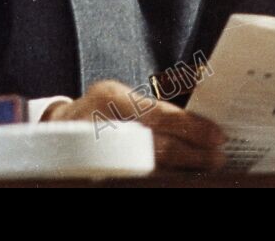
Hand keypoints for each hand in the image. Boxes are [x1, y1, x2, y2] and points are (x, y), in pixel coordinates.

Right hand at [41, 80, 226, 170]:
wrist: (56, 132)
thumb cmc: (100, 112)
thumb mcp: (120, 99)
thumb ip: (152, 109)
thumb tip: (200, 123)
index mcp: (108, 97)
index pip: (157, 113)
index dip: (190, 126)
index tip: (217, 136)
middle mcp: (98, 123)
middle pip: (154, 144)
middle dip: (191, 154)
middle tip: (218, 157)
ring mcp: (94, 152)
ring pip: (146, 167)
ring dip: (180, 171)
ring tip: (205, 169)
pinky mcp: (94, 173)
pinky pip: (134, 177)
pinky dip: (160, 178)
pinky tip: (178, 177)